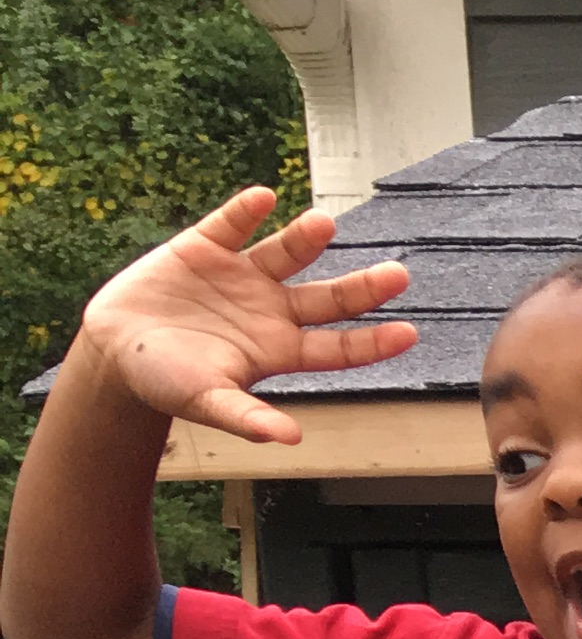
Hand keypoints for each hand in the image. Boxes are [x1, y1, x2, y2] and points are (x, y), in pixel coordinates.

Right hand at [76, 188, 415, 444]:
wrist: (116, 350)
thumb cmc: (167, 382)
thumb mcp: (206, 402)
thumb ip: (246, 417)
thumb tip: (290, 439)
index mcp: (280, 350)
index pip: (338, 348)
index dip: (372, 342)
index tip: (408, 333)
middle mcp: (272, 310)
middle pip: (329, 299)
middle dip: (363, 288)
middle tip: (398, 275)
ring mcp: (242, 276)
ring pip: (286, 253)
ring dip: (306, 239)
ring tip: (325, 224)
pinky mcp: (205, 248)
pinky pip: (230, 224)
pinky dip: (245, 211)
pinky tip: (263, 199)